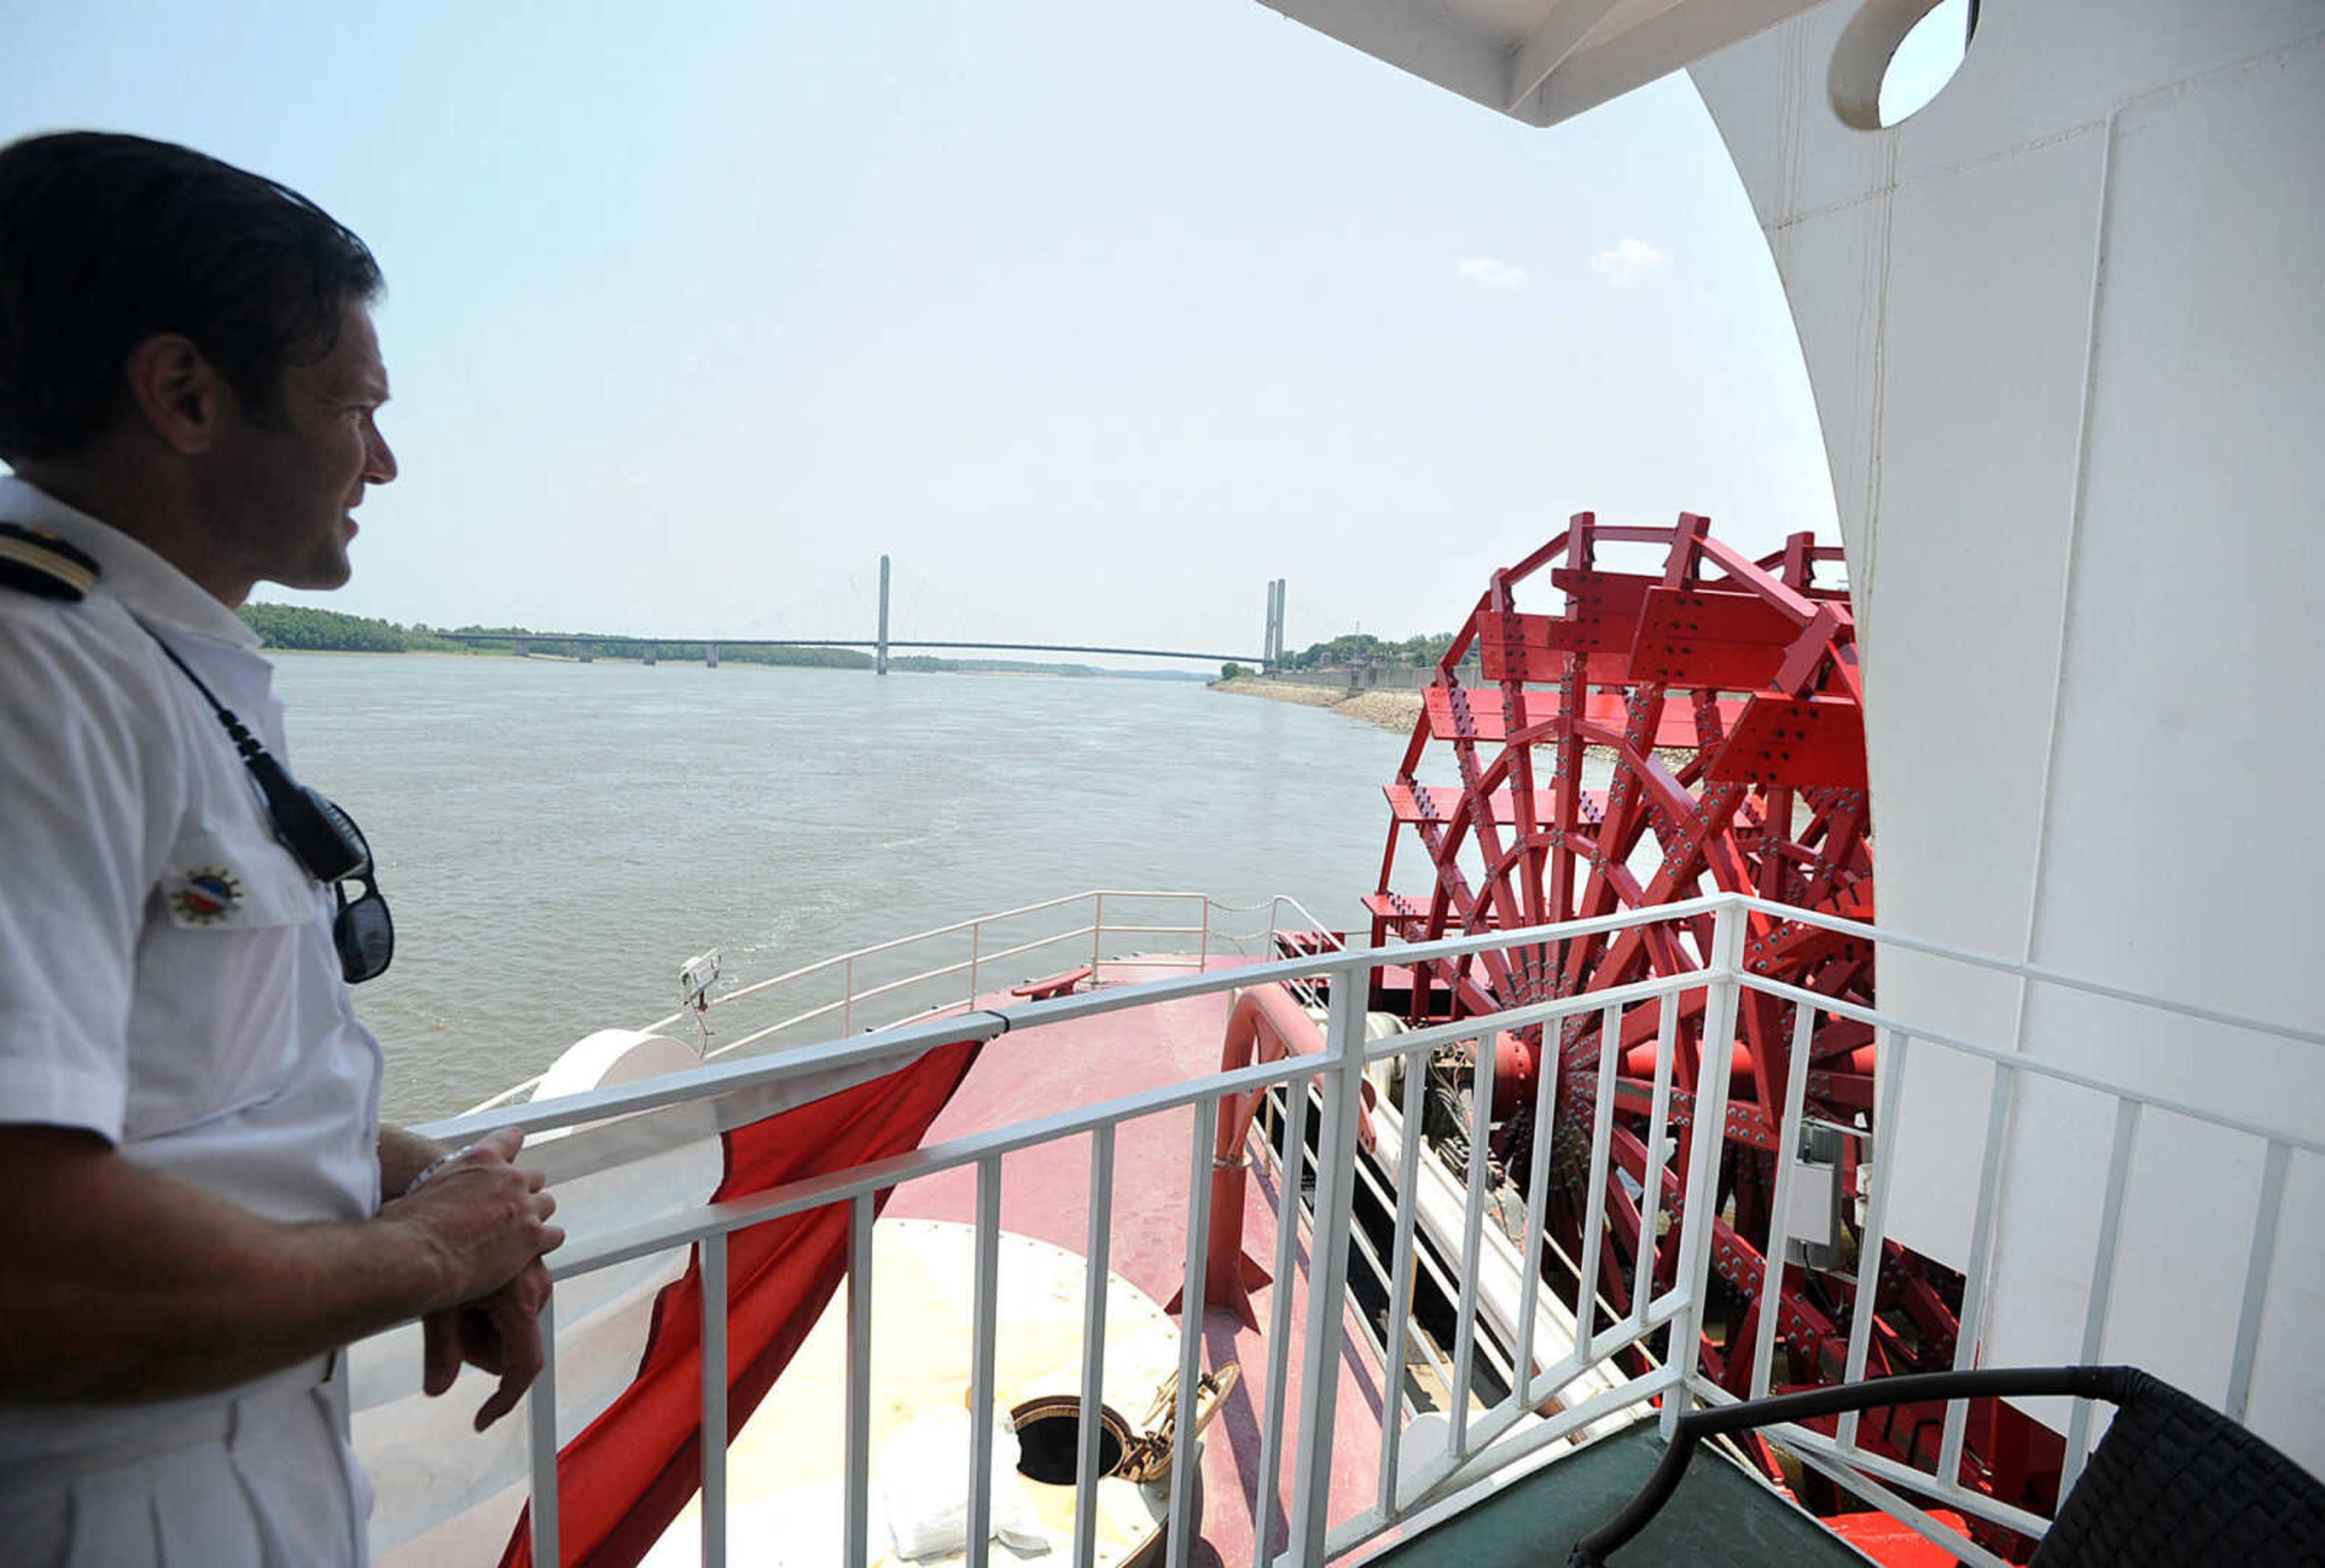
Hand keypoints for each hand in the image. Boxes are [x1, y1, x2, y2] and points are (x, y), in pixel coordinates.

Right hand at [381, 1126, 564, 1309]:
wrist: (417, 1257)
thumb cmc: (406, 1228)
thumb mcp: (418, 1192)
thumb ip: (432, 1187)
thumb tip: (410, 1197)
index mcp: (480, 1159)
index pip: (510, 1138)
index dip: (512, 1149)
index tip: (512, 1159)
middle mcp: (508, 1178)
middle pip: (535, 1176)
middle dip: (524, 1191)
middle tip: (509, 1209)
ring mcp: (524, 1207)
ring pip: (547, 1204)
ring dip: (535, 1217)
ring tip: (519, 1234)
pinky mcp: (533, 1237)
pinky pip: (554, 1235)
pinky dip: (543, 1243)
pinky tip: (529, 1253)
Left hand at [421, 1256, 551, 1430]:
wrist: (447, 1193)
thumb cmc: (438, 1248)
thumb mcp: (437, 1307)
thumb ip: (442, 1351)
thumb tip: (436, 1389)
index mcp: (519, 1300)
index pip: (523, 1366)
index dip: (504, 1400)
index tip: (481, 1419)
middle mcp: (537, 1284)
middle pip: (511, 1341)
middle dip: (480, 1341)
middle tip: (448, 1319)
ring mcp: (538, 1265)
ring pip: (513, 1316)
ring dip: (486, 1315)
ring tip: (455, 1291)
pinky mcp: (531, 1250)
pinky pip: (517, 1289)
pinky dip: (492, 1292)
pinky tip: (467, 1276)